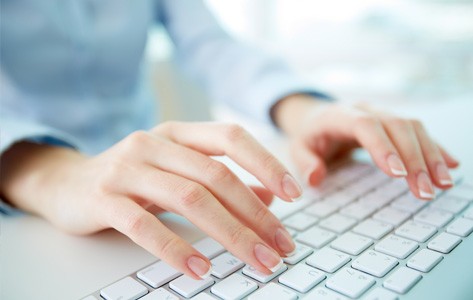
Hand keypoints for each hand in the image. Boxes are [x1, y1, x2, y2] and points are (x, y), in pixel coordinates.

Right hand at [0, 122, 301, 278]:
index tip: (294, 194)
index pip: (231, 137)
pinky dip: (176, 248)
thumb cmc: (133, 178)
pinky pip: (144, 225)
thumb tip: (268, 199)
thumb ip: (220, 180)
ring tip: (256, 260)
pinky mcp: (103, 198)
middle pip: (216, 176)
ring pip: (189, 198)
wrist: (66, 182)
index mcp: (178, 134)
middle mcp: (154, 144)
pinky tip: (200, 268)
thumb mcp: (178, 171)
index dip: (265, 163)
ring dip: (230, 234)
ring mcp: (127, 169)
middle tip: (281, 247)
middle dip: (256, 215)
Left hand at [273, 95, 458, 198]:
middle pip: (397, 126)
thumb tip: (315, 178)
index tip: (398, 174)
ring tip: (443, 184)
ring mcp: (383, 113)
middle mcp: (366, 109)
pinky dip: (435, 149)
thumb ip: (304, 162)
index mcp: (339, 114)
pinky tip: (451, 166)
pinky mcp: (394, 123)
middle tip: (424, 190)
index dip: (383, 147)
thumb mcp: (298, 147)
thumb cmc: (310, 135)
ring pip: (414, 127)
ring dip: (431, 155)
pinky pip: (419, 132)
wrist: (319, 117)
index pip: (365, 125)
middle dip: (414, 159)